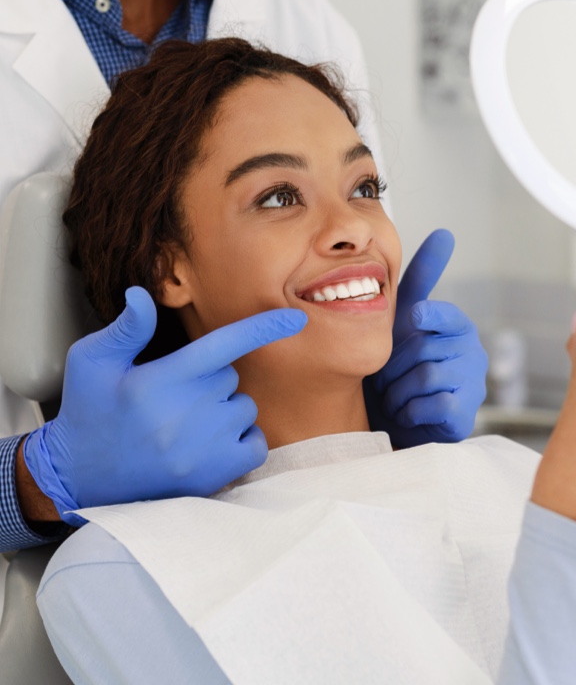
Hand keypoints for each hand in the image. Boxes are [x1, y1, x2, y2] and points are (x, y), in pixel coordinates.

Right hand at [23, 286, 305, 525]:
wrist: (79, 480)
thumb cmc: (88, 413)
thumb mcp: (91, 362)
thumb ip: (126, 329)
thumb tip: (143, 294)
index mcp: (158, 381)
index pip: (223, 345)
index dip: (262, 328)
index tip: (296, 318)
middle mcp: (185, 416)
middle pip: (231, 376)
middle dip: (210, 378)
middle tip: (173, 397)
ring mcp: (203, 450)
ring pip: (244, 407)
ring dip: (225, 409)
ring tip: (184, 423)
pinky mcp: (214, 477)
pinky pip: (255, 443)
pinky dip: (242, 438)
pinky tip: (209, 442)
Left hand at [365, 229, 486, 446]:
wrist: (399, 420)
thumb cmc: (400, 365)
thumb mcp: (405, 319)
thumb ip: (423, 278)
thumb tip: (446, 233)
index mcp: (456, 326)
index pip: (444, 312)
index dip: (427, 315)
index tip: (416, 317)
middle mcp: (471, 350)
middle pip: (422, 348)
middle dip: (393, 367)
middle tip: (387, 379)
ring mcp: (473, 383)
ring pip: (425, 376)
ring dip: (397, 391)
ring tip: (395, 397)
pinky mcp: (466, 413)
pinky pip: (432, 404)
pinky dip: (409, 411)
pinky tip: (408, 412)